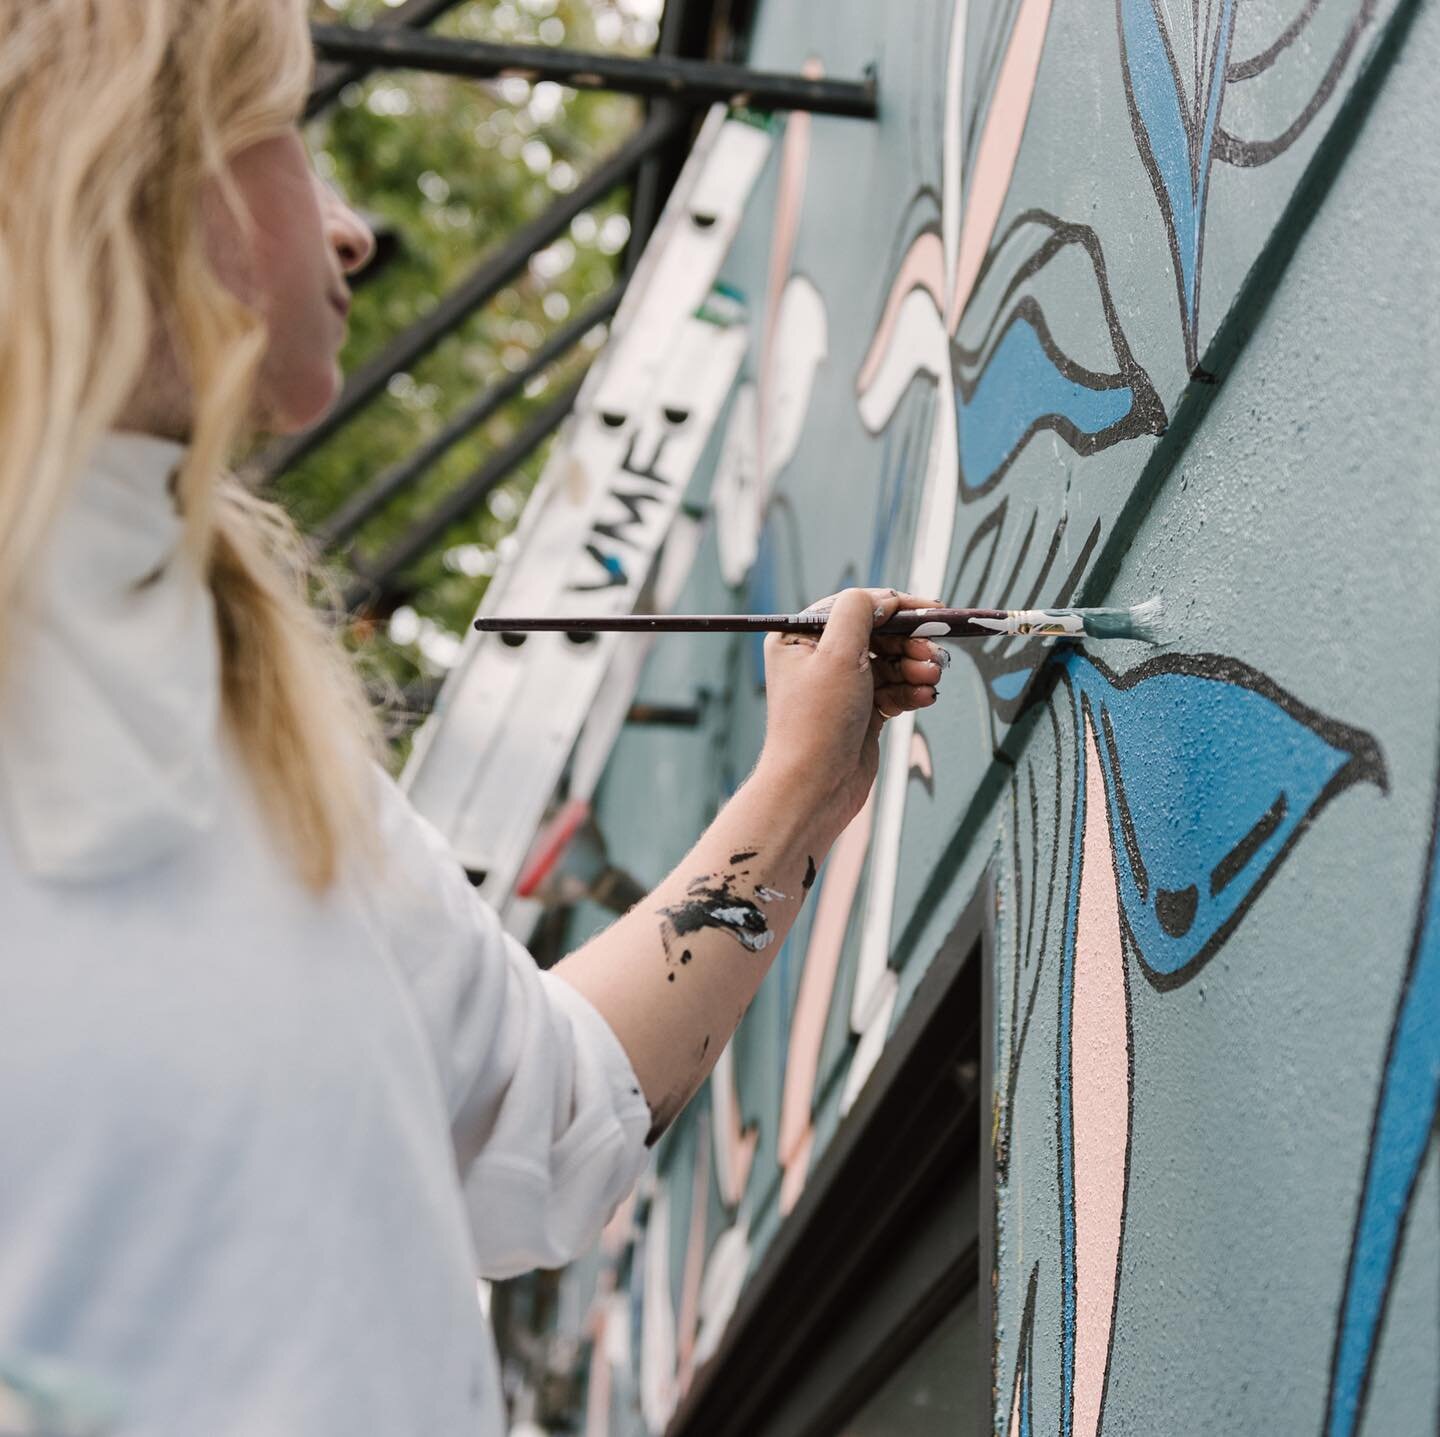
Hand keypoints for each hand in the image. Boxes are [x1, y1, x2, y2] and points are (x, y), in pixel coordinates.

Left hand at [755, 586, 947, 837]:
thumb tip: (881, 596)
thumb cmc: (817, 722)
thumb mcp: (837, 653)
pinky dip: (911, 691)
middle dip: (910, 642)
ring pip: (891, 663)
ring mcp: (841, 686)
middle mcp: (818, 658)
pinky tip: (924, 697)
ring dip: (915, 667)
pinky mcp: (861, 712)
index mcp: (799, 638)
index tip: (931, 609)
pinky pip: (894, 690)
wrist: (815, 789)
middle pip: (878, 635)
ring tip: (930, 678)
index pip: (855, 607)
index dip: (895, 606)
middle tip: (933, 654)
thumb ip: (859, 613)